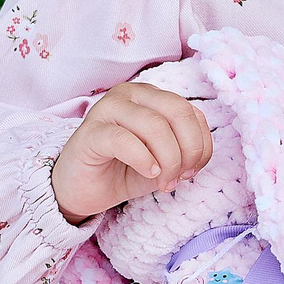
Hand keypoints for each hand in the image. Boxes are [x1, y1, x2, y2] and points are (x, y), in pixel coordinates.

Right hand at [52, 81, 212, 222]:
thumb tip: (201, 154)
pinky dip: (144, 160)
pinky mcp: (90, 131)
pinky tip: (149, 173)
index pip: (191, 112)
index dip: (201, 144)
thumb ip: (185, 149)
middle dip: (189, 150)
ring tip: (164, 182)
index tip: (193, 171)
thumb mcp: (164, 159)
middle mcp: (131, 94)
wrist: (82, 190)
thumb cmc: (124, 170)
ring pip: (155, 125)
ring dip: (169, 160)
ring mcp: (108, 108)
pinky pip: (125, 140)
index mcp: (152, 96)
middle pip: (178, 112)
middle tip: (180, 177)